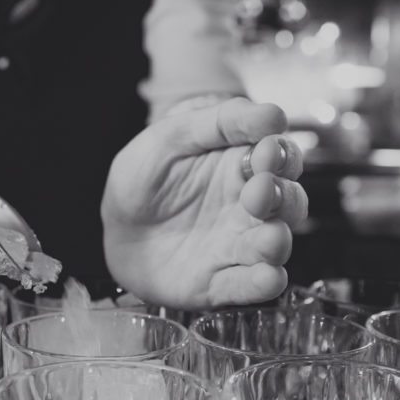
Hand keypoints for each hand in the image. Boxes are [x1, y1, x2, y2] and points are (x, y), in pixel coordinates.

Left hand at [101, 98, 307, 308]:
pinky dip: (263, 284)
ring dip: (278, 241)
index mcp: (241, 167)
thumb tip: (273, 114)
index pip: (279, 157)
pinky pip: (249, 285)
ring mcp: (236, 245)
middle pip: (288, 202)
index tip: (266, 151)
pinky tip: (266, 277)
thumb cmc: (142, 178)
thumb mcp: (171, 137)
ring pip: (276, 245)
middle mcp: (247, 207)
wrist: (111, 226)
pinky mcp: (219, 281)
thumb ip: (220, 122)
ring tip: (267, 237)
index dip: (280, 154)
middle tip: (260, 190)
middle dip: (282, 197)